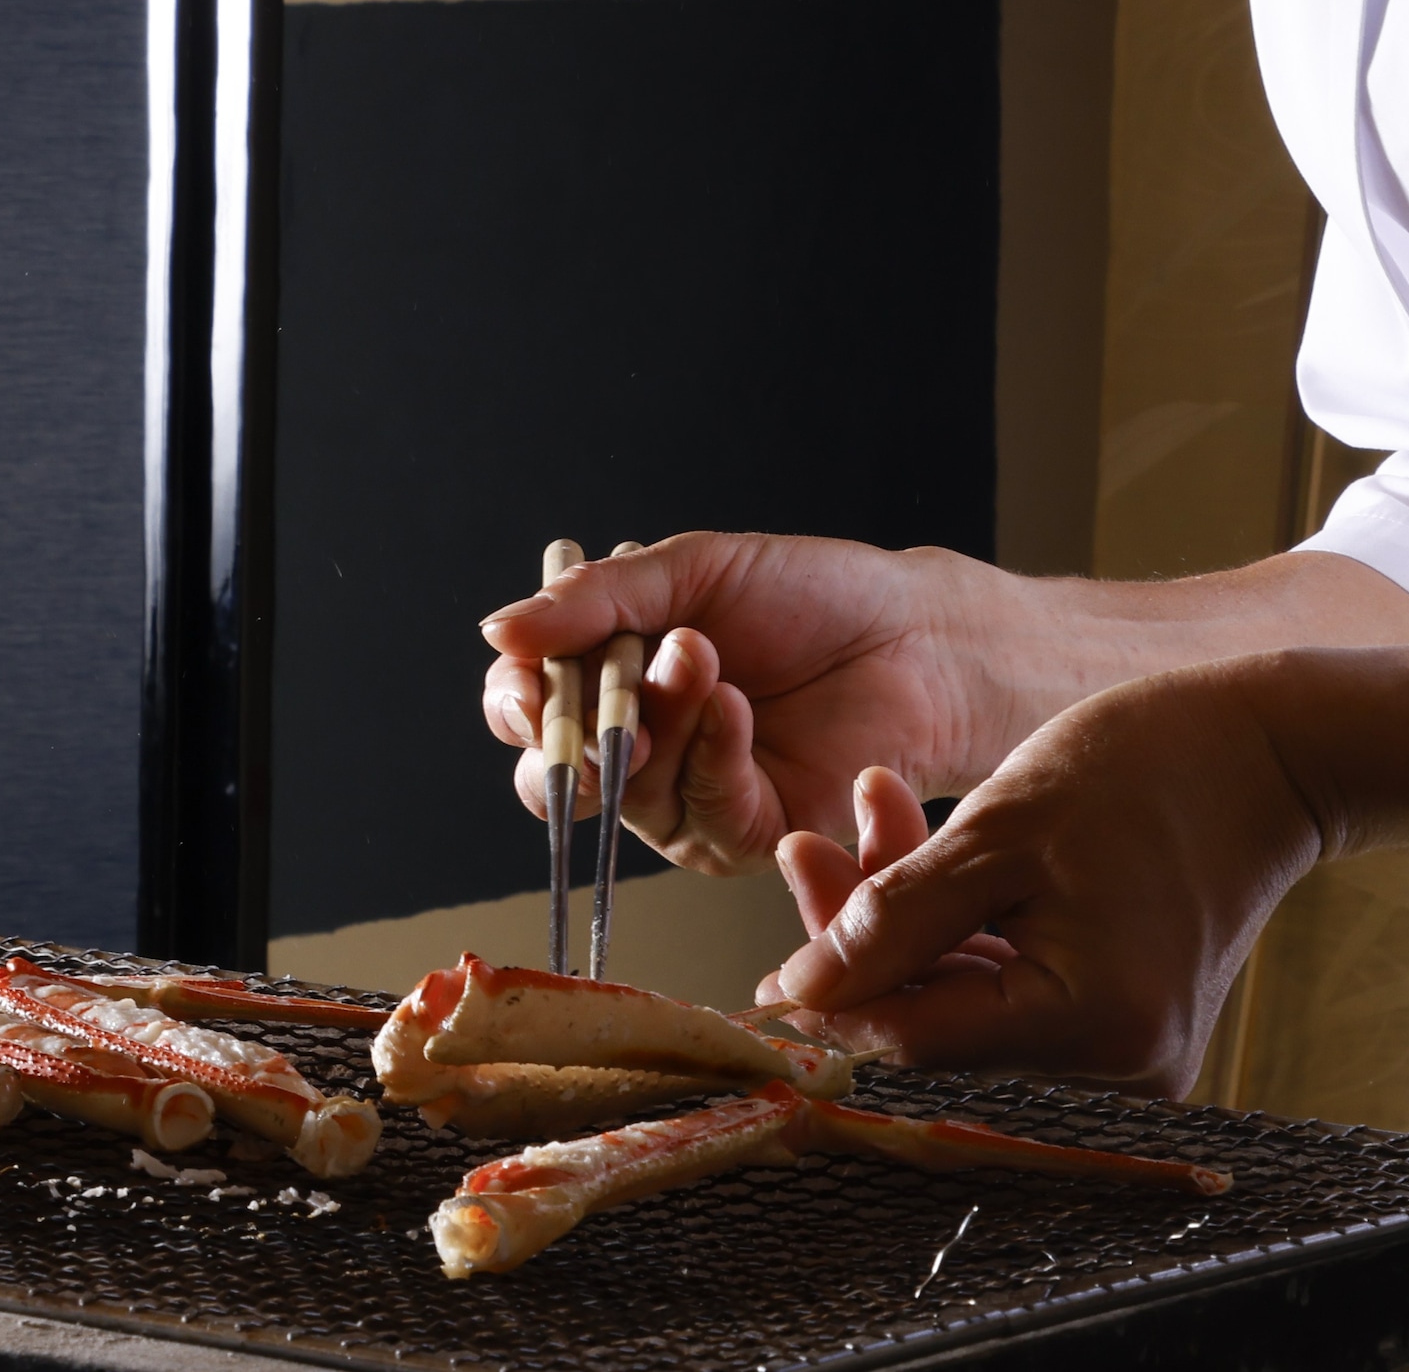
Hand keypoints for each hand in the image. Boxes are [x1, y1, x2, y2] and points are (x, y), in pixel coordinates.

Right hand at [483, 533, 1024, 879]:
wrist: (912, 630)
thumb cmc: (805, 595)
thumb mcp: (688, 570)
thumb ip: (593, 601)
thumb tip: (497, 630)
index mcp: (607, 683)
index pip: (523, 710)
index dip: (516, 701)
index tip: (530, 673)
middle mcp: (636, 755)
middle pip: (554, 776)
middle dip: (573, 728)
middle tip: (608, 677)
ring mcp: (686, 803)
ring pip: (629, 791)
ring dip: (658, 717)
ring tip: (701, 651)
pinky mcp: (747, 837)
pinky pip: (703, 813)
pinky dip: (711, 753)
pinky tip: (733, 703)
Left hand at [758, 658, 1325, 1095]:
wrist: (1271, 748)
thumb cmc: (1153, 766)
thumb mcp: (1001, 829)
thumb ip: (893, 919)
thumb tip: (799, 994)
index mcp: (1094, 1024)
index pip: (916, 1037)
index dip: (830, 996)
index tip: (762, 954)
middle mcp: (1119, 1064)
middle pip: (939, 1021)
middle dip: (868, 935)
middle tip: (806, 849)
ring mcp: (1127, 1050)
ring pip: (969, 1000)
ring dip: (913, 919)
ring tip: (875, 812)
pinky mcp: (1125, 1021)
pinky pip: (1015, 987)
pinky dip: (969, 928)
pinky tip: (930, 854)